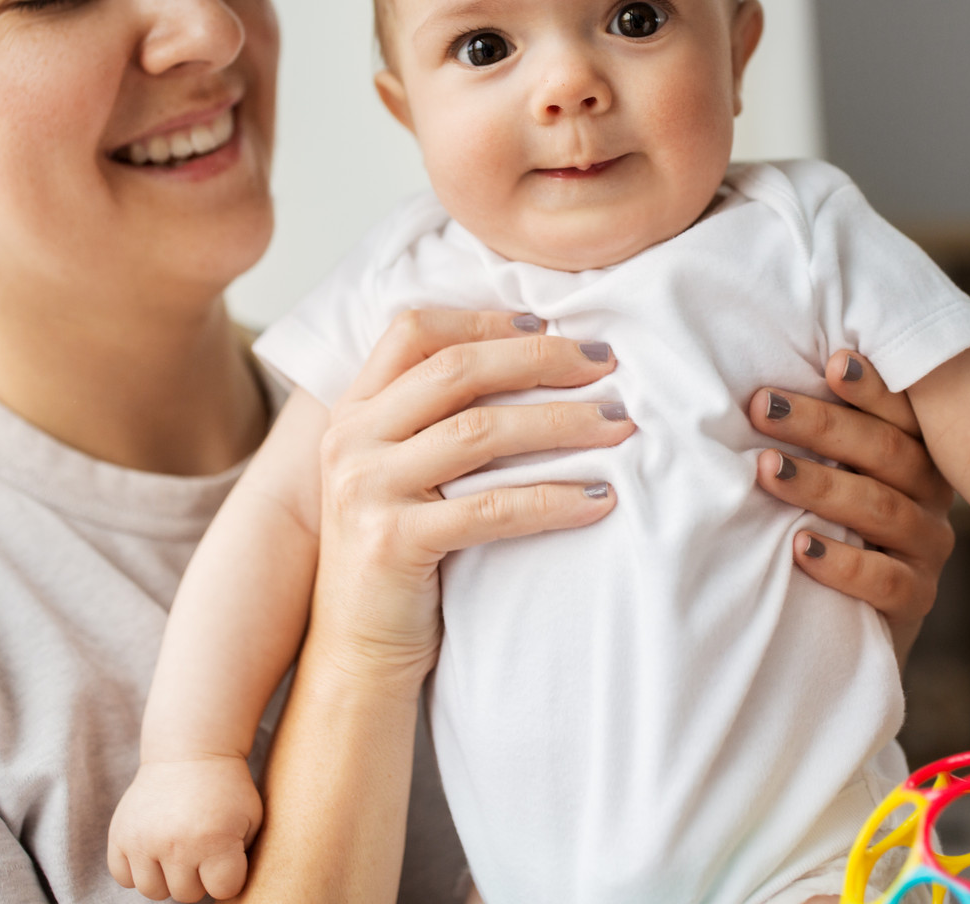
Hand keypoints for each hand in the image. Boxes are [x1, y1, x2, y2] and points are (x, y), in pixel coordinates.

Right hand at [108, 754, 263, 901]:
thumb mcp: (250, 819)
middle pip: (186, 895)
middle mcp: (176, 844)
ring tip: (177, 851)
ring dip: (166, 877)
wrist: (188, 751)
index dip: (227, 874)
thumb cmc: (226, 788)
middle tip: (201, 849)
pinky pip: (123, 877)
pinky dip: (137, 870)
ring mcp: (143, 841)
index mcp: (214, 840)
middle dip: (197, 876)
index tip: (227, 854)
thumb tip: (223, 893)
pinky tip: (152, 850)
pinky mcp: (119, 835)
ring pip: (153, 892)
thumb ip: (242, 859)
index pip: (221, 890)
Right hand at [311, 310, 636, 686]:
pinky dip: (554, 499)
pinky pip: (491, 509)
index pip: (413, 331)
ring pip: (479, 433)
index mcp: (353, 410)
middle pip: (455, 370)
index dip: (483, 319)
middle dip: (540, 360)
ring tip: (619, 425)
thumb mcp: (400, 472)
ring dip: (560, 423)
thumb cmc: (399, 555)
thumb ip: (435, 418)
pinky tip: (600, 499)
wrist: (357, 652)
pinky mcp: (392, 543)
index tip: (549, 324)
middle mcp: (350, 439)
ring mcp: (366, 489)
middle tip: (607, 365)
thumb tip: (533, 357)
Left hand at [748, 350, 954, 665]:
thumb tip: (732, 390)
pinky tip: (800, 547)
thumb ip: (798, 432)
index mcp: (912, 451)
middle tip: (761, 406)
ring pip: (882, 508)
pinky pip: (886, 581)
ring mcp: (925, 548)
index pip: (900, 411)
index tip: (831, 362)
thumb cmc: (816, 522)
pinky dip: (842, 562)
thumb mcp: (816, 472)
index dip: (870, 386)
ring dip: (820, 485)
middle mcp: (928, 494)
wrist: (841, 624)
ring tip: (767, 470)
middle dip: (821, 425)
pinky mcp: (915, 600)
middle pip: (886, 451)